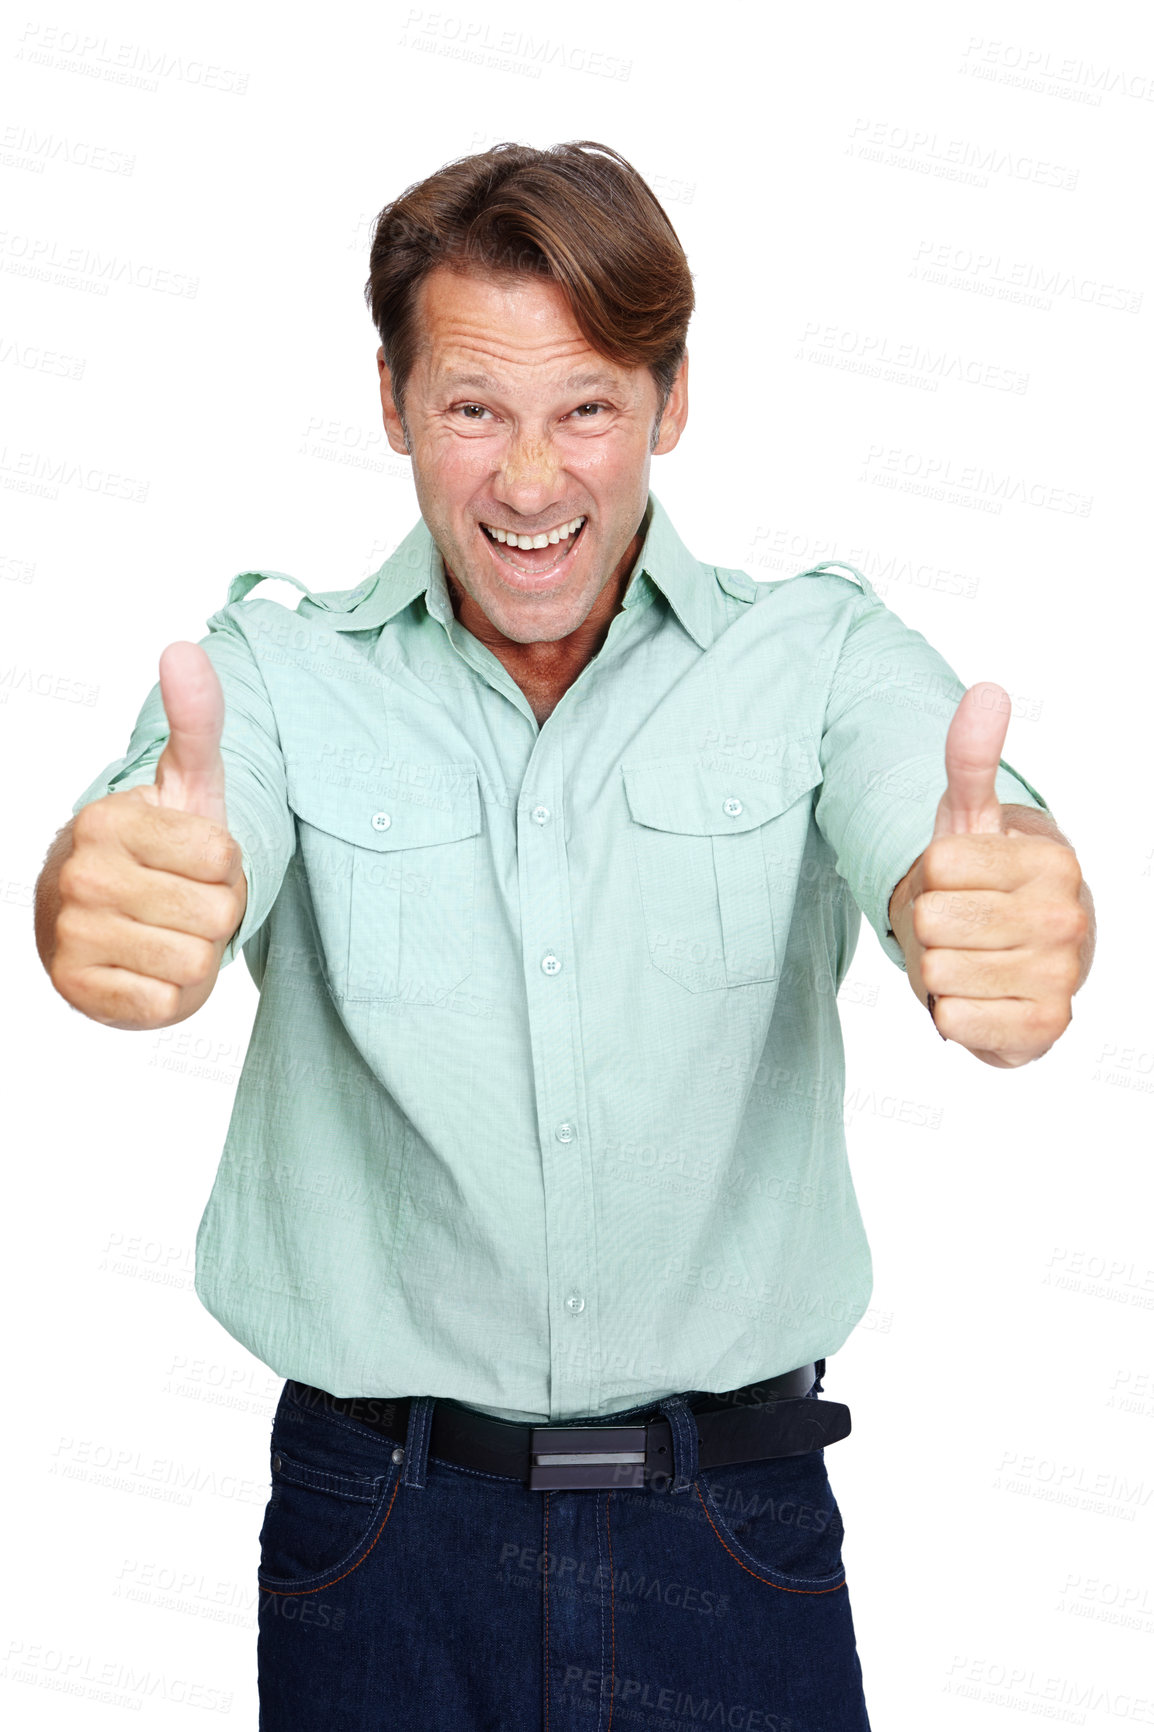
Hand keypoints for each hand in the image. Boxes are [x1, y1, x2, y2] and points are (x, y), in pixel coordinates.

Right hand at [49, 643, 247, 1030]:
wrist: (102, 925)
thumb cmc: (157, 851)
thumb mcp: (186, 784)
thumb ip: (196, 720)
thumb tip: (184, 648)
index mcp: (109, 820)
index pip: (224, 856)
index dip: (226, 865)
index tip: (195, 861)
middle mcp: (82, 874)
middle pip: (216, 913)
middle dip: (215, 913)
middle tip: (182, 902)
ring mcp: (73, 933)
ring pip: (194, 962)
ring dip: (193, 955)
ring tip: (165, 933)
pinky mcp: (76, 989)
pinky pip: (164, 1003)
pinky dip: (167, 994)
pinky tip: (144, 968)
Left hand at [889, 682, 1088, 1067]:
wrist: (1025, 963)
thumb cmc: (989, 886)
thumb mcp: (971, 818)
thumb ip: (971, 758)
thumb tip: (986, 691)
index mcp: (1051, 860)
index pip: (936, 863)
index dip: (932, 876)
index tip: (962, 883)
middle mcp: (1065, 917)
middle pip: (930, 918)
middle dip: (931, 925)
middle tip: (961, 927)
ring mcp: (1060, 976)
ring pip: (937, 970)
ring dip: (940, 971)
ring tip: (972, 961)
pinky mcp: (1044, 1029)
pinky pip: (954, 1021)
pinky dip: (953, 1014)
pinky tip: (982, 999)